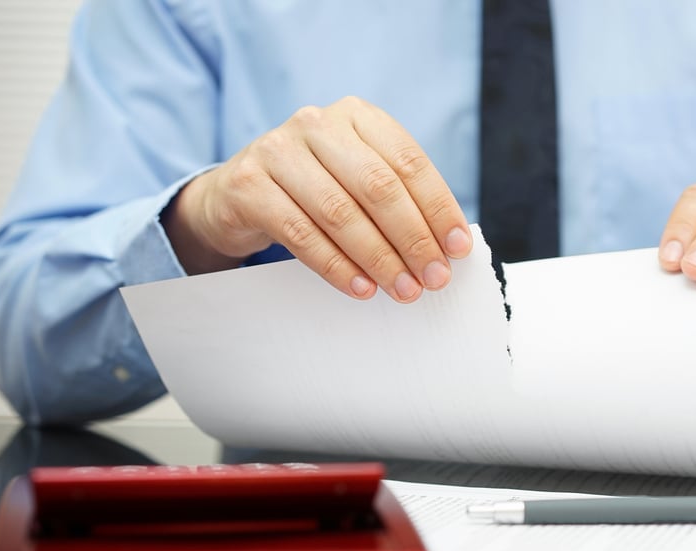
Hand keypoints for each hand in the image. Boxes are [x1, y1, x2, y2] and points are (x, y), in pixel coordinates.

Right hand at [162, 96, 472, 302]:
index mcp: (357, 115)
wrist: (237, 194)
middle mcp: (317, 124)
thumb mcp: (357, 178)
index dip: (438, 208)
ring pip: (340, 213)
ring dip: (379, 259)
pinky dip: (337, 267)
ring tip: (403, 290)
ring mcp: (277, 151)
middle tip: (434, 278)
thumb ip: (398, 199)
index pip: (409, 162)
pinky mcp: (248, 185)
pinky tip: (361, 288)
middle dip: (413, 239)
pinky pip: (301, 234)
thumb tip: (448, 246)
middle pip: (378, 187)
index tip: (457, 249)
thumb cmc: (314, 189)